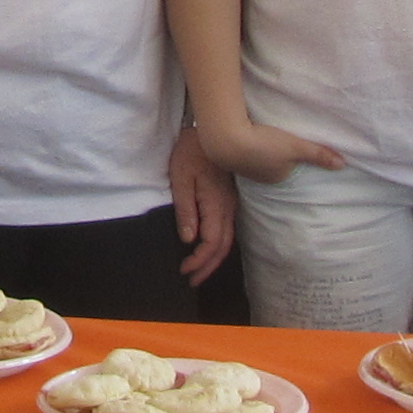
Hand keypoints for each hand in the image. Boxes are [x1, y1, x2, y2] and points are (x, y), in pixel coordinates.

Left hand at [166, 123, 238, 282]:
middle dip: (208, 267)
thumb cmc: (191, 153)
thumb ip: (185, 210)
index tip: (184, 270)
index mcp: (216, 204)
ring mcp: (231, 203)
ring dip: (214, 258)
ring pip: (228, 239)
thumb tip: (188, 240)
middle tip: (191, 281)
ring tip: (199, 271)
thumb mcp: (181, 179)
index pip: (212, 243)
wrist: (210, 131)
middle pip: (223, 247)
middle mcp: (229, 207)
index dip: (199, 261)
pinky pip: (228, 229)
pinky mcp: (229, 199)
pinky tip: (208, 249)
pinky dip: (218, 246)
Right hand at [192, 113, 343, 183]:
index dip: (294, 158)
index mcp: (277, 177)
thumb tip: (342, 165)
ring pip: (259, 158)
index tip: (296, 146)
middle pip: (274, 164)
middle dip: (278, 155)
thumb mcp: (296, 147)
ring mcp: (243, 167)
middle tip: (282, 140)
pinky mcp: (231, 154)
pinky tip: (249, 133)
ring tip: (266, 136)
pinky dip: (249, 143)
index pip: (290, 169)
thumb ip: (319, 154)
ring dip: (262, 149)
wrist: (226, 139)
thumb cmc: (265, 145)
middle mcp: (260, 177)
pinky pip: (245, 149)